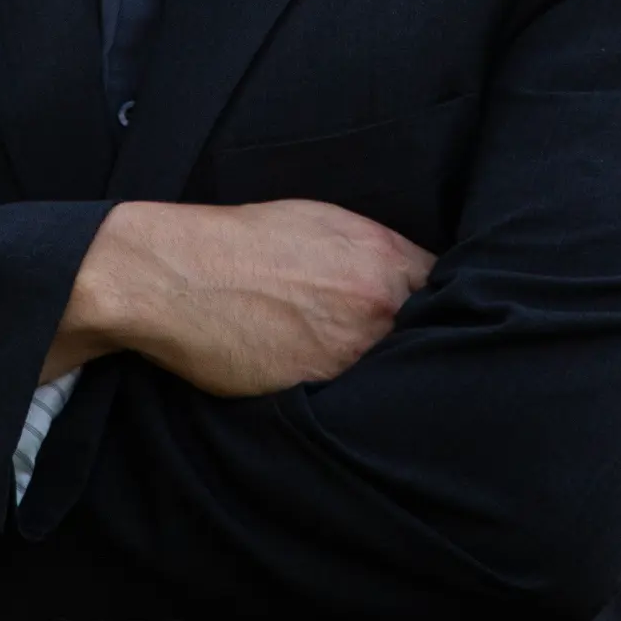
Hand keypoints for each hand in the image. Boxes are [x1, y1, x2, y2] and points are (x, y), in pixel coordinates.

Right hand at [45, 197, 434, 394]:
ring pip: (394, 371)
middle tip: (401, 351)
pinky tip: (334, 391)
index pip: (443, 287)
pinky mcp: (320, 389)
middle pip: (427, 333)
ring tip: (366, 374)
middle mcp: (377, 301)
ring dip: (385, 373)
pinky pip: (356, 400)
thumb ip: (368, 248)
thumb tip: (401, 271)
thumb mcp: (314, 220)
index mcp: (379, 253)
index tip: (426, 316)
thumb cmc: (238, 241)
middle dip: (416, 340)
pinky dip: (352, 398)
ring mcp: (352, 349)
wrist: (177, 275)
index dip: (437, 304)